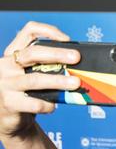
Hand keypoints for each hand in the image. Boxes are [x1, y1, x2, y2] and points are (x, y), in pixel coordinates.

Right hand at [0, 21, 79, 136]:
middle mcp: (6, 66)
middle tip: (76, 58)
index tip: (66, 39)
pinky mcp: (9, 102)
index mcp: (13, 54)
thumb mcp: (30, 74)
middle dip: (57, 54)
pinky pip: (35, 103)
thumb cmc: (25, 92)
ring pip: (35, 79)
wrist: (7, 117)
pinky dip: (49, 105)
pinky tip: (54, 105)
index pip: (28, 32)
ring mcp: (6, 84)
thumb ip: (46, 68)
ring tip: (75, 83)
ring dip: (59, 81)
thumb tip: (77, 67)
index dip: (47, 31)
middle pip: (32, 53)